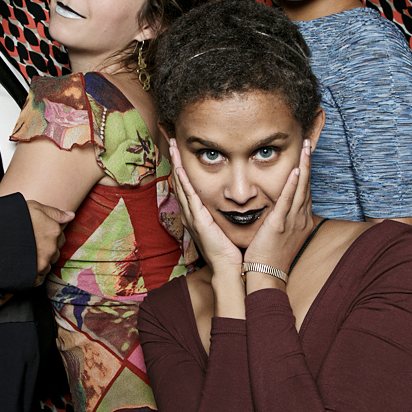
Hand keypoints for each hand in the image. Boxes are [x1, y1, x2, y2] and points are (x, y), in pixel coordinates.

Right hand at [26, 200, 74, 285]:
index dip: (49, 236)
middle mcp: (51, 248)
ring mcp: (43, 262)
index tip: (37, 235)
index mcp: (54, 231)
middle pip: (55, 252)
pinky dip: (34, 275)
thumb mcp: (34, 207)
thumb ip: (54, 213)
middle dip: (46, 250)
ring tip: (25, 255)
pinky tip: (25, 268)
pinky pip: (39, 279)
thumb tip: (71, 216)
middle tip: (31, 245)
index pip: (60, 237)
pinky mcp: (33, 274)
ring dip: (40, 262)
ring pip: (47, 265)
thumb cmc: (13, 218)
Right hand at [169, 140, 241, 276]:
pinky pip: (189, 197)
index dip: (183, 168)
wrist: (229, 268)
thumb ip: (227, 212)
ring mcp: (193, 217)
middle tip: (172, 142)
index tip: (182, 151)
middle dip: (175, 161)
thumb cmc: (231, 250)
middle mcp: (192, 214)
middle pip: (180, 182)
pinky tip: (180, 169)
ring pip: (181, 185)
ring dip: (176, 165)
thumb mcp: (227, 226)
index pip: (188, 186)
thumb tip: (238, 199)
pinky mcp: (198, 221)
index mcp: (198, 214)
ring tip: (173, 148)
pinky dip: (183, 182)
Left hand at [244, 139, 313, 273]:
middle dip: (308, 162)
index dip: (306, 171)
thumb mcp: (282, 236)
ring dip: (304, 166)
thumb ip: (283, 220)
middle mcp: (300, 218)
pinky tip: (296, 170)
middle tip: (308, 143)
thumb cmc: (271, 257)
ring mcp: (292, 221)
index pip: (305, 191)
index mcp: (301, 221)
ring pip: (301, 188)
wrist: (267, 275)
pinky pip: (288, 201)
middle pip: (306, 185)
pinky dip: (293, 185)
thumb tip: (280, 211)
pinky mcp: (280, 224)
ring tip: (305, 148)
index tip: (306, 154)